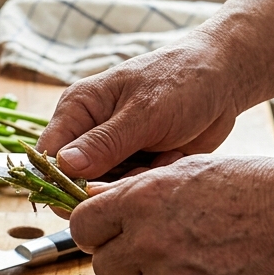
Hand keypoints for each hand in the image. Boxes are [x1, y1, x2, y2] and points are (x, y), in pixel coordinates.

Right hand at [35, 39, 245, 179]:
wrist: (224, 81)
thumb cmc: (182, 81)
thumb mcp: (145, 112)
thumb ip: (105, 142)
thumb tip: (64, 166)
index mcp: (77, 110)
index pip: (49, 155)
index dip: (62, 181)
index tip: (94, 194)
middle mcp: (87, 132)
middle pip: (76, 180)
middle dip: (109, 184)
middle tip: (145, 169)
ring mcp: (110, 150)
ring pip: (105, 189)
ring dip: (135, 183)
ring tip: (164, 157)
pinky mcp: (133, 164)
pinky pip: (130, 189)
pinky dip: (151, 182)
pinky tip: (171, 158)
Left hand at [68, 156, 273, 274]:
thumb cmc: (253, 189)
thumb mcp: (187, 172)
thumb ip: (134, 191)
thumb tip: (89, 196)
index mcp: (138, 201)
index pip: (81, 228)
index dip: (95, 234)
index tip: (113, 237)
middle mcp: (147, 241)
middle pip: (104, 268)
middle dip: (128, 264)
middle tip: (164, 253)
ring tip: (201, 266)